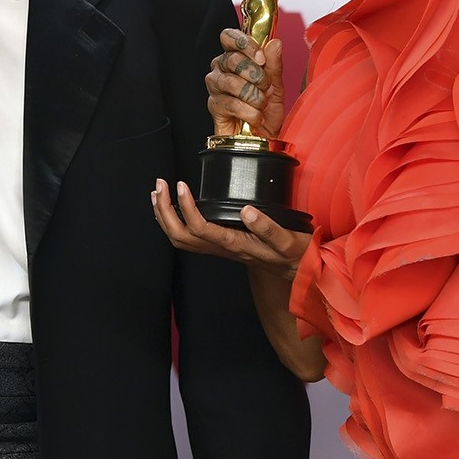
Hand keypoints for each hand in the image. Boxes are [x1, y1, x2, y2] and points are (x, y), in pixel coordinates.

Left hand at [151, 180, 307, 276]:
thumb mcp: (289, 242)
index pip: (201, 229)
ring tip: (159, 193)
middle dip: (165, 211)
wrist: (299, 273)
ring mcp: (220, 249)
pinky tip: (175, 207)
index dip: (186, 208)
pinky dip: (176, 221)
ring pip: (181, 240)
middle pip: (181, 236)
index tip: (182, 185)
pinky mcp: (221, 246)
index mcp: (236, 245)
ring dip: (165, 217)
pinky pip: (189, 238)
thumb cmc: (294, 256)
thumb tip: (247, 211)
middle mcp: (223, 249)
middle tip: (160, 185)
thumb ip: (268, 228)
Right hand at [207, 30, 285, 137]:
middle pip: (232, 59)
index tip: (261, 58)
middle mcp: (221, 69)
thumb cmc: (266, 111)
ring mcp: (215, 87)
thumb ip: (274, 64)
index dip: (245, 44)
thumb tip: (275, 43)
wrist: (263, 138)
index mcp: (235, 57)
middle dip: (256, 75)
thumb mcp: (276, 86)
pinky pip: (231, 103)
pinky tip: (256, 117)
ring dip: (254, 95)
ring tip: (261, 104)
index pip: (229, 37)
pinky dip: (249, 112)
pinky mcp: (214, 106)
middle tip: (266, 86)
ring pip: (232, 82)